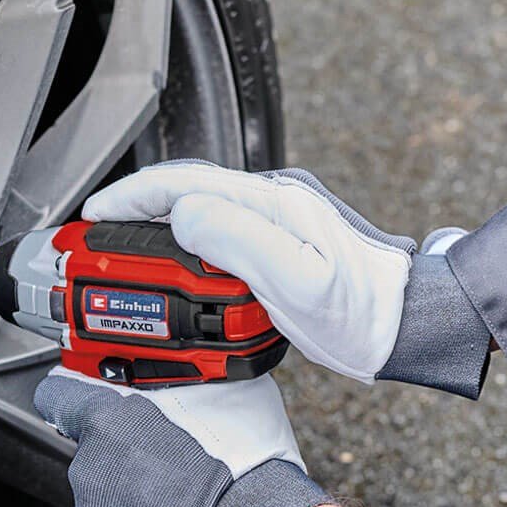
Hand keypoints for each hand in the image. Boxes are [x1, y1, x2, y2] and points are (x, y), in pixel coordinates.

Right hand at [84, 162, 415, 383]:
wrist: (410, 324)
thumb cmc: (367, 311)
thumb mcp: (300, 282)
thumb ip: (240, 241)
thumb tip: (184, 214)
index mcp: (272, 201)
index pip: (184, 183)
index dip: (132, 195)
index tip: (96, 215)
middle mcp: (272, 200)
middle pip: (185, 191)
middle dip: (133, 209)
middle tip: (96, 238)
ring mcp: (277, 219)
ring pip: (198, 210)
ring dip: (155, 226)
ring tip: (123, 252)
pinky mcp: (280, 242)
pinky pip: (217, 231)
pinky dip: (182, 244)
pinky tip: (172, 268)